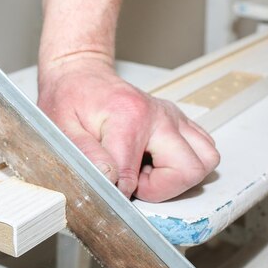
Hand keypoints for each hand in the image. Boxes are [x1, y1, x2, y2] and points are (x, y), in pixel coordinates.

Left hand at [38, 57, 219, 202]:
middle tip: (135, 181)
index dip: (119, 193)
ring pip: (205, 161)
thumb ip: (85, 154)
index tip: (108, 189)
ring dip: (179, 176)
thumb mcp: (62, 127)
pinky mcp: (179, 121)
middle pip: (188, 170)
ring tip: (148, 171)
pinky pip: (204, 149)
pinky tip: (157, 161)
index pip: (133, 177)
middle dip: (161, 188)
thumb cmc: (71, 99)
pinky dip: (187, 163)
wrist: (81, 74)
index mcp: (129, 118)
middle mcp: (158, 115)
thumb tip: (109, 180)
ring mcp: (173, 117)